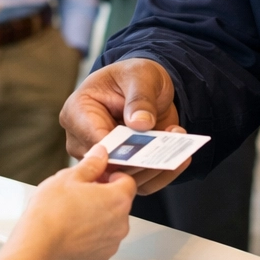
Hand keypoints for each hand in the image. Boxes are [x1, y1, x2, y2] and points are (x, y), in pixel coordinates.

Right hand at [0, 146, 136, 259]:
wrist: (37, 246)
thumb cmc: (51, 212)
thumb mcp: (69, 177)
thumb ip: (91, 164)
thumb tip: (101, 154)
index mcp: (118, 199)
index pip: (126, 181)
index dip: (110, 176)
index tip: (97, 177)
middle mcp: (121, 224)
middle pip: (119, 204)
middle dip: (103, 197)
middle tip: (80, 194)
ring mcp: (111, 244)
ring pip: (110, 224)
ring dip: (97, 218)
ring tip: (72, 214)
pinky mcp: (99, 259)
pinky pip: (99, 243)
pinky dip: (90, 238)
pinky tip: (71, 232)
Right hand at [60, 58, 187, 194]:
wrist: (146, 87)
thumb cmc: (134, 76)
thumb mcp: (140, 76)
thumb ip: (140, 98)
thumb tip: (140, 123)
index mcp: (78, 111)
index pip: (93, 139)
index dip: (117, 148)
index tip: (142, 146)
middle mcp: (84, 140)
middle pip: (107, 165)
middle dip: (140, 160)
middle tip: (168, 147)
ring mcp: (102, 158)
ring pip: (124, 179)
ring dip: (154, 168)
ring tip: (178, 148)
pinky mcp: (122, 168)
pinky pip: (140, 183)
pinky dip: (162, 174)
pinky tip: (181, 159)